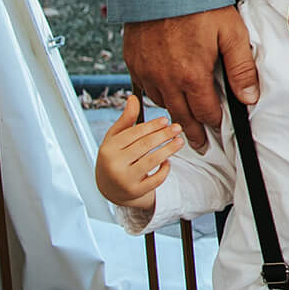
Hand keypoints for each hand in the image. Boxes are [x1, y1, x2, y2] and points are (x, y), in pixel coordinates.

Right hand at [94, 95, 182, 210]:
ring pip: (152, 161)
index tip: (165, 120)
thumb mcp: (115, 138)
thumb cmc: (115, 157)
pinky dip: (164, 169)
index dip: (151, 126)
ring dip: (169, 149)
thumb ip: (126, 119)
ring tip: (180, 141)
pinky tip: (168, 161)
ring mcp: (124, 179)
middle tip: (178, 127)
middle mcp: (114, 165)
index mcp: (108, 149)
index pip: (133, 134)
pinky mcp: (135, 191)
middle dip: (164, 135)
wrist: (109, 188)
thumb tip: (133, 98)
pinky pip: (155, 179)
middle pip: (145, 146)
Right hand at [122, 7, 257, 150]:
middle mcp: (165, 79)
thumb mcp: (231, 34)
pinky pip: (143, 87)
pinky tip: (163, 94)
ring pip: (160, 102)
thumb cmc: (200, 6)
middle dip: (191, 133)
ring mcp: (145, 70)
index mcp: (191, 76)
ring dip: (172, 112)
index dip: (213, 124)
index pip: (205, 112)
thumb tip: (249, 98)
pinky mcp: (132, 60)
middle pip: (180, 115)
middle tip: (197, 145)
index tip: (217, 132)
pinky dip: (154, 94)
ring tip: (182, 121)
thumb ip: (241, 68)